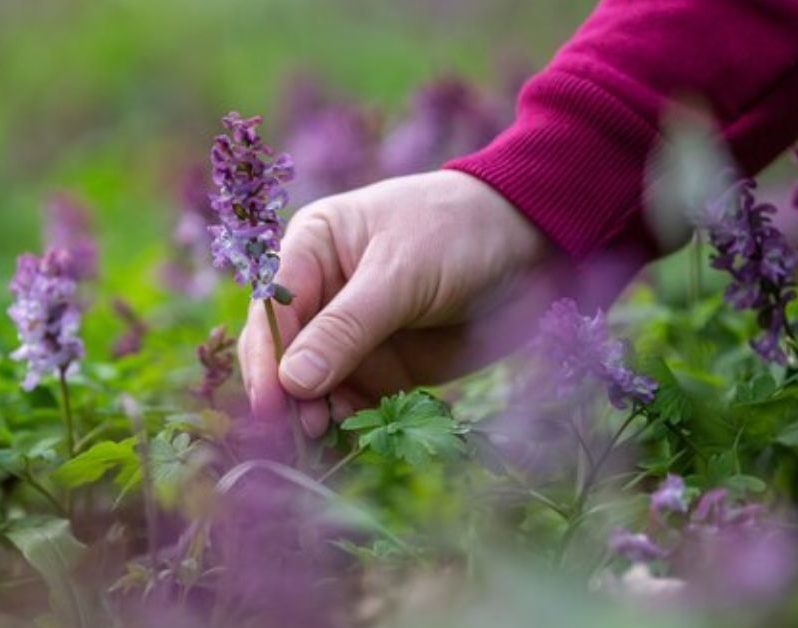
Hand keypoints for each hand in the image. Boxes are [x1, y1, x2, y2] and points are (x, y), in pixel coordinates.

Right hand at [239, 170, 564, 436]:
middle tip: (300, 434)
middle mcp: (322, 292)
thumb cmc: (458, 232)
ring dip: (318, 413)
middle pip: (285, 353)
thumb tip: (293, 382)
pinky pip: (354, 400)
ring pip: (315, 384)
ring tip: (330, 439)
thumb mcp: (400, 273)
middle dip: (288, 393)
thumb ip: (346, 328)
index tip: (271, 405)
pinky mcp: (383, 366)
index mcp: (311, 248)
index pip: (273, 310)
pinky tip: (359, 435)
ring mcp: (351, 334)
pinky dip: (352, 421)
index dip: (267, 358)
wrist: (530, 244)